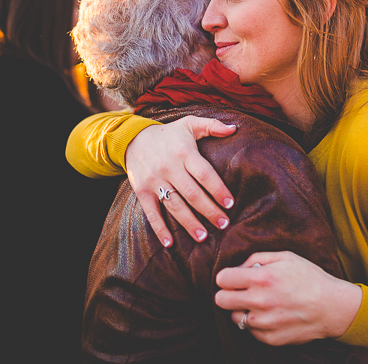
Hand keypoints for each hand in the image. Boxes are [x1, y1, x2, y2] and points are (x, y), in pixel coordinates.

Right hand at [126, 115, 236, 246]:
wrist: (132, 138)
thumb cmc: (169, 134)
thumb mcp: (190, 123)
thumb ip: (213, 125)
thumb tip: (235, 128)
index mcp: (184, 152)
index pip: (204, 174)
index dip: (218, 189)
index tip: (230, 203)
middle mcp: (169, 167)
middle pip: (192, 193)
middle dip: (209, 211)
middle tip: (224, 224)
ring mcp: (154, 181)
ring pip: (175, 206)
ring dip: (189, 223)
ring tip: (203, 237)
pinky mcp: (142, 191)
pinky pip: (151, 213)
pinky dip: (159, 229)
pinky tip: (170, 244)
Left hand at [214, 251, 362, 344]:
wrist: (332, 307)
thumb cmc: (310, 278)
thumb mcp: (287, 257)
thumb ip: (258, 258)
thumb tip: (238, 267)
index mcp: (262, 278)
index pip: (222, 279)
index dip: (227, 276)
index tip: (233, 278)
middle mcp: (260, 302)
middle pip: (220, 300)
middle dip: (228, 293)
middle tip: (241, 291)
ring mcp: (264, 323)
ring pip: (234, 317)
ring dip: (242, 309)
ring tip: (260, 303)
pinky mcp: (269, 338)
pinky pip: (250, 331)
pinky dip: (256, 323)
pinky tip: (271, 315)